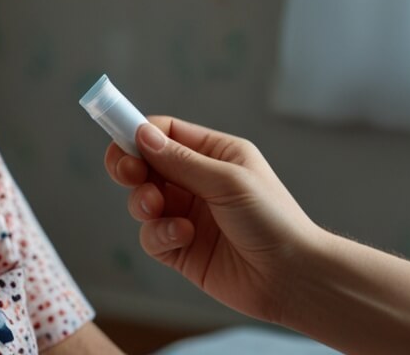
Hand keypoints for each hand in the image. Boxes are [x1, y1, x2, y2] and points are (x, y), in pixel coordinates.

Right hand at [104, 116, 324, 324]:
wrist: (291, 277)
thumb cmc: (272, 219)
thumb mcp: (227, 180)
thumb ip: (181, 161)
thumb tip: (142, 134)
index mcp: (215, 154)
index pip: (166, 133)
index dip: (138, 133)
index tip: (118, 139)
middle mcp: (199, 182)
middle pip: (146, 164)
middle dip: (131, 167)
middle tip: (129, 174)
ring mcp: (188, 216)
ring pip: (143, 200)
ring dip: (143, 201)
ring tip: (158, 208)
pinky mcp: (182, 250)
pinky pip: (151, 236)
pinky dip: (159, 234)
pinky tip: (182, 237)